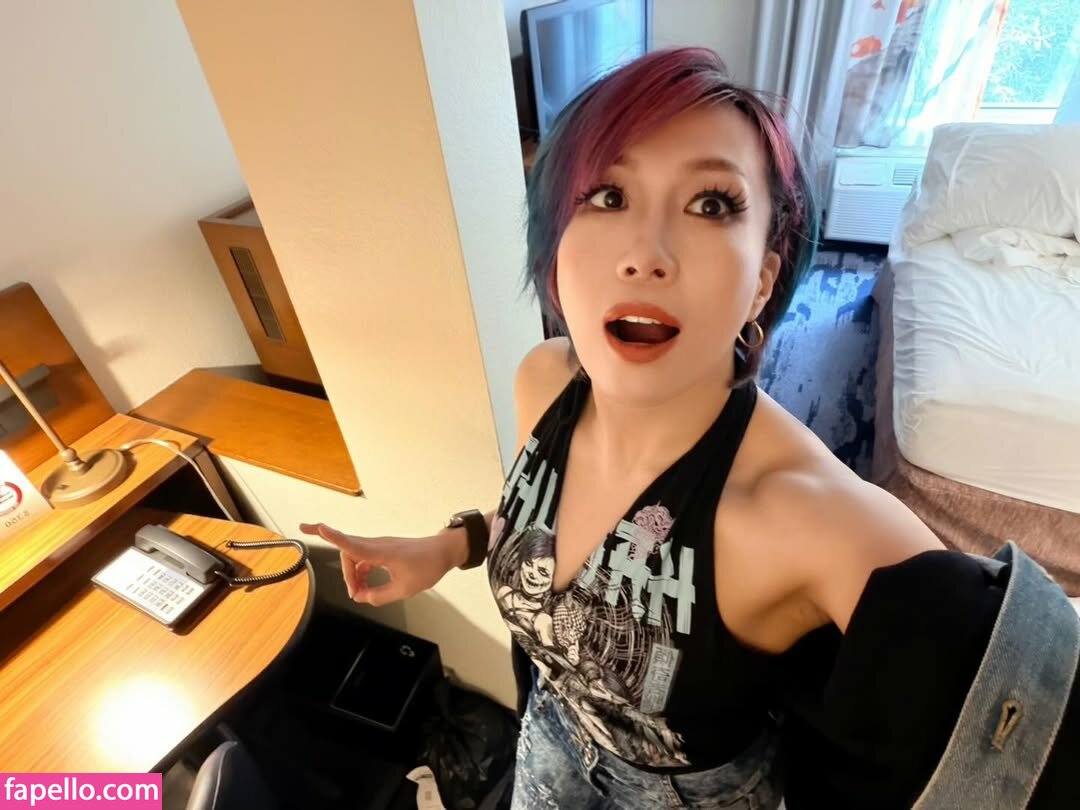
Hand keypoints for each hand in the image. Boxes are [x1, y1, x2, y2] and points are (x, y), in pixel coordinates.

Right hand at [299, 522, 458, 605]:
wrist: (444, 551)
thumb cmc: (428, 566)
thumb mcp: (404, 589)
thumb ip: (379, 596)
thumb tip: (362, 597)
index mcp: (381, 552)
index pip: (351, 544)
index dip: (332, 536)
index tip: (317, 528)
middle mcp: (377, 545)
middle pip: (348, 553)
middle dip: (346, 574)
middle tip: (354, 593)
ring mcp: (380, 546)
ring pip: (354, 556)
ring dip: (353, 574)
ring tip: (360, 592)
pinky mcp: (383, 550)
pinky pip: (363, 559)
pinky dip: (361, 572)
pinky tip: (366, 586)